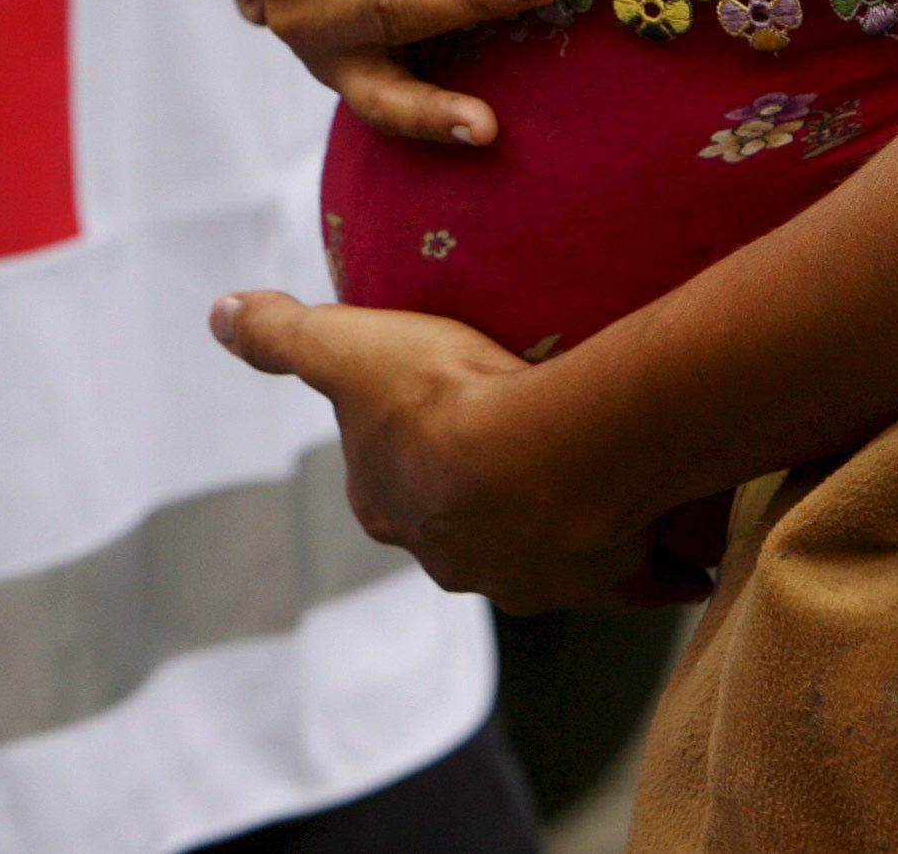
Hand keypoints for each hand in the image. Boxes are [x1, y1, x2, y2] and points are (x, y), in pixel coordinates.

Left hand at [210, 290, 651, 611]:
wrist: (543, 453)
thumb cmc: (437, 396)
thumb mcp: (342, 345)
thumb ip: (278, 333)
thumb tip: (219, 315)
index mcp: (391, 509)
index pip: (383, 482)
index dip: (401, 446)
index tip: (434, 407)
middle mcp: (452, 559)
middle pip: (462, 523)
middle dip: (482, 492)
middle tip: (518, 436)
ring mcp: (529, 578)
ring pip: (542, 553)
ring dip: (562, 526)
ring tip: (594, 478)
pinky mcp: (605, 581)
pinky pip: (635, 581)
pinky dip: (655, 568)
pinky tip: (678, 552)